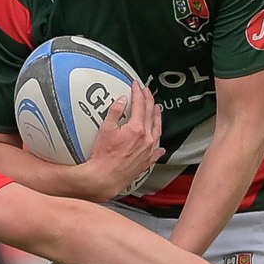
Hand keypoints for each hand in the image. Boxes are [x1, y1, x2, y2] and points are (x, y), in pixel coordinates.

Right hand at [80, 80, 164, 201]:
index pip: (140, 105)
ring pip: (158, 129)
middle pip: (150, 114)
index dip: (138, 93)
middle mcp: (146, 138)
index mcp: (136, 129)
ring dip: (157, 117)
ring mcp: (148, 150)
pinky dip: (159, 145)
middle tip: (147, 92)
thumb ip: (115, 112)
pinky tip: (160, 145)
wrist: (105, 177)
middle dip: (149, 100)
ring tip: (157, 110)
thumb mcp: (105, 130)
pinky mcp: (147, 161)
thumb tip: (122, 101)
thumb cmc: (103, 157)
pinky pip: (157, 151)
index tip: (137, 86)